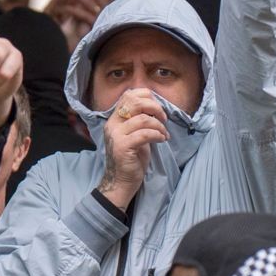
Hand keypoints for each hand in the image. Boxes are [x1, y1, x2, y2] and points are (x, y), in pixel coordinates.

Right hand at [97, 88, 168, 210]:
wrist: (121, 181)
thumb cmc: (131, 158)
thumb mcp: (135, 134)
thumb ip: (139, 120)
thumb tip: (155, 106)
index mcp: (114, 119)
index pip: (128, 95)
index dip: (146, 96)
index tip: (157, 109)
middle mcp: (112, 124)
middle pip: (135, 102)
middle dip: (155, 107)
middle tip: (164, 119)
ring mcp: (116, 135)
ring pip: (143, 119)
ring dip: (159, 125)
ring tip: (163, 134)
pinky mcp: (122, 146)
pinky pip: (145, 134)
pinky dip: (157, 135)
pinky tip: (161, 140)